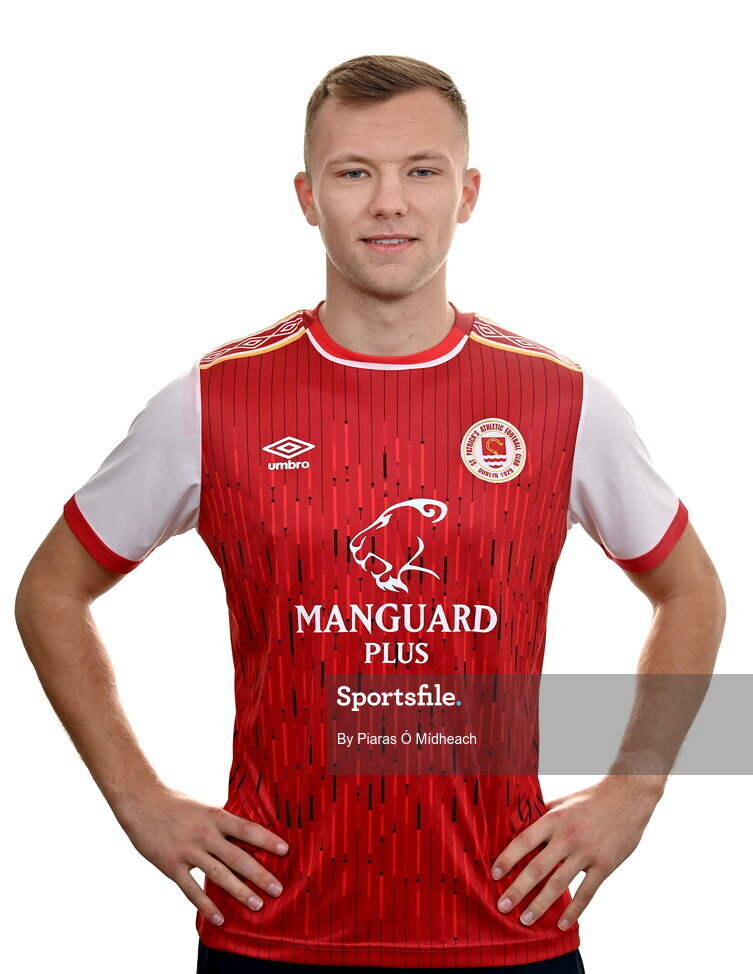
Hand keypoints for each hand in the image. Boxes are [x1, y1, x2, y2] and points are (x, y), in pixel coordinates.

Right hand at [112, 784, 288, 926]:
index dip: (267, 840)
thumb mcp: (203, 807)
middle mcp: (204, 834)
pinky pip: (192, 890)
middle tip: (278, 888)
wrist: (141, 802)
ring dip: (240, 892)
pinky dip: (207, 906)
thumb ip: (221, 822)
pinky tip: (220, 919)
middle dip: (260, 874)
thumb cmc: (175, 803)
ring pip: (219, 875)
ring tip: (257, 905)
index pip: (247, 829)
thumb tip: (244, 833)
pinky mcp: (171, 866)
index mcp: (215, 816)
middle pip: (237, 857)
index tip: (285, 850)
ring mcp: (188, 851)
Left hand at [490, 776, 660, 929]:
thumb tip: (518, 824)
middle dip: (517, 890)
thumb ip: (542, 815)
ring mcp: (586, 853)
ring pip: (559, 885)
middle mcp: (567, 837)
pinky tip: (563, 924)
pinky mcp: (604, 865)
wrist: (628, 797)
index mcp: (554, 819)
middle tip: (502, 906)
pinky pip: (586, 893)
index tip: (494, 874)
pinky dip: (574, 911)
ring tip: (526, 920)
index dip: (507, 859)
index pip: (524, 841)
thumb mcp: (562, 801)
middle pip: (537, 868)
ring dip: (540, 905)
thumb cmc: (590, 798)